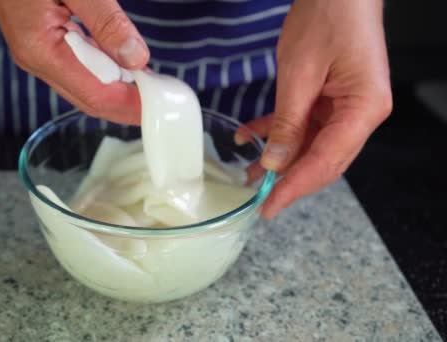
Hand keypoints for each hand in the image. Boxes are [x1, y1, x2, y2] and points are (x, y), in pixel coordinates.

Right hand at [0, 0, 148, 123]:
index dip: (130, 105)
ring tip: (148, 83)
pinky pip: (77, 66)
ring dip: (117, 87)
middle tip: (160, 97)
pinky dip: (104, 68)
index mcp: (40, 49)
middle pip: (89, 98)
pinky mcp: (41, 40)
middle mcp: (36, 58)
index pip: (95, 95)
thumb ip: (106, 22)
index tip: (159, 104)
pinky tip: (123, 64)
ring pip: (84, 84)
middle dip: (126, 103)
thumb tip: (135, 58)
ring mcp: (36, 51)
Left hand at [235, 0, 391, 218]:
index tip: (269, 207)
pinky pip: (305, 124)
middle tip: (259, 198)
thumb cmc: (328, 17)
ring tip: (249, 172)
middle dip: (289, 179)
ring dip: (280, 158)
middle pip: (322, 160)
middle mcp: (361, 114)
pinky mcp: (333, 98)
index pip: (325, 162)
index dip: (295, 188)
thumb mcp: (299, 74)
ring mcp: (349, 106)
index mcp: (363, 110)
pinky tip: (250, 136)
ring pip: (311, 146)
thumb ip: (288, 122)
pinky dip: (278, 131)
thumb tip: (276, 162)